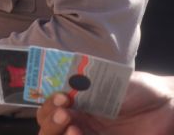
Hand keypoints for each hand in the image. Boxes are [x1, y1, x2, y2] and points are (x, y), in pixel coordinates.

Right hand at [38, 74, 173, 133]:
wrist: (167, 103)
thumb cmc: (137, 89)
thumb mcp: (107, 81)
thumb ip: (83, 85)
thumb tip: (60, 85)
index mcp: (76, 104)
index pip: (49, 108)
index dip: (47, 104)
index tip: (60, 97)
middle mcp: (80, 122)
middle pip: (49, 128)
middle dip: (49, 121)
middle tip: (62, 113)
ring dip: (58, 133)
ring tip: (71, 126)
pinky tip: (79, 134)